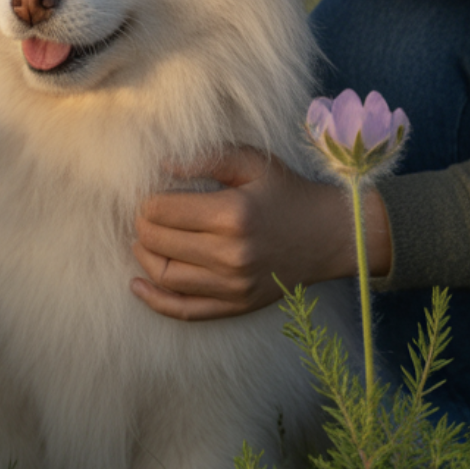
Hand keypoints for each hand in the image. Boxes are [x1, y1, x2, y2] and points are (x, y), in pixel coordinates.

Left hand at [130, 146, 391, 320]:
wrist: (332, 235)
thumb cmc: (286, 192)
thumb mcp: (251, 161)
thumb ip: (205, 158)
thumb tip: (162, 165)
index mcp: (232, 214)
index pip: (161, 210)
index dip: (146, 200)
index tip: (148, 194)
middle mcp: (231, 254)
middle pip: (157, 242)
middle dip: (140, 225)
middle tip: (142, 214)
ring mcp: (234, 285)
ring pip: (165, 276)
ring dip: (143, 257)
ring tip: (143, 240)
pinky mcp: (238, 305)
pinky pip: (186, 310)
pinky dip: (155, 301)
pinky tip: (137, 285)